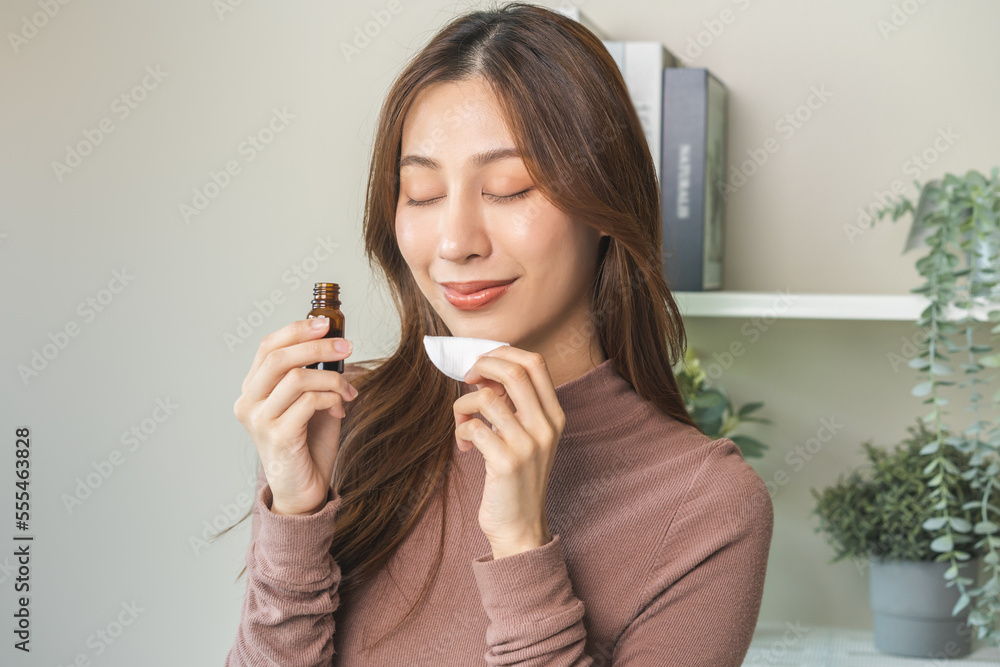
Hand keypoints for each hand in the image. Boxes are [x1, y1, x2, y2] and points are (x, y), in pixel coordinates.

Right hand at [233, 317, 357, 515]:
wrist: (304, 490)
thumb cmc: (308, 444)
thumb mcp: (311, 401)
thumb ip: (314, 374)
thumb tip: (336, 341)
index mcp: (253, 389)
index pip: (267, 346)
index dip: (296, 330)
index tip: (326, 322)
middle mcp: (249, 402)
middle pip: (279, 357)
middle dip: (317, 347)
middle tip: (347, 346)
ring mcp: (259, 420)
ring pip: (296, 378)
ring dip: (332, 378)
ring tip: (349, 390)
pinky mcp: (277, 436)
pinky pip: (308, 402)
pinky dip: (331, 398)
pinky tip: (340, 409)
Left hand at [453, 346, 564, 558]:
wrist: (520, 527)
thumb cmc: (515, 478)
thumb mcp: (524, 436)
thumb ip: (512, 404)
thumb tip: (484, 371)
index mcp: (554, 415)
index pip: (536, 363)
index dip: (504, 354)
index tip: (482, 365)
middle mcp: (546, 426)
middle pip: (514, 370)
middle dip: (482, 365)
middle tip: (466, 379)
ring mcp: (528, 445)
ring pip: (486, 398)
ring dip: (463, 405)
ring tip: (462, 423)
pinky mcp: (506, 463)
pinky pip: (473, 427)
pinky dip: (461, 431)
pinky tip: (464, 447)